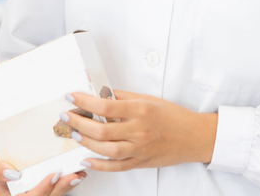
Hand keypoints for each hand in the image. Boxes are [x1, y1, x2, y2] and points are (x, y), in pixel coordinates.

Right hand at [0, 151, 87, 195]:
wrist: (9, 156)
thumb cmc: (1, 162)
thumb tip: (11, 173)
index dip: (42, 189)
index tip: (53, 175)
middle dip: (60, 188)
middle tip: (70, 175)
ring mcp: (41, 194)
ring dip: (68, 186)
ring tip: (77, 175)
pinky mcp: (51, 189)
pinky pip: (62, 190)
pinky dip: (71, 182)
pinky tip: (79, 174)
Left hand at [62, 90, 217, 171]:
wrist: (193, 136)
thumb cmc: (172, 116)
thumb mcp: (148, 99)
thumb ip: (123, 97)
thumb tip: (100, 93)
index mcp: (140, 110)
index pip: (106, 106)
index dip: (85, 102)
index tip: (71, 97)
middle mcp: (139, 130)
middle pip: (101, 130)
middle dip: (78, 122)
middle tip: (66, 116)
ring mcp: (139, 149)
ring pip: (106, 150)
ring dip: (85, 142)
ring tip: (74, 133)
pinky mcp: (140, 162)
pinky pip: (116, 167)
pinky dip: (99, 165)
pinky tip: (86, 159)